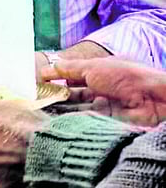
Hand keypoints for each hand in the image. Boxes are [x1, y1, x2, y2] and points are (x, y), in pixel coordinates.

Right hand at [43, 57, 165, 126]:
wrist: (152, 100)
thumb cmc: (124, 76)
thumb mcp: (92, 67)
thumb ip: (68, 69)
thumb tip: (47, 68)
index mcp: (101, 71)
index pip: (74, 74)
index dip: (57, 77)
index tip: (39, 81)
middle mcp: (102, 87)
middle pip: (74, 92)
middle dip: (57, 93)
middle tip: (36, 97)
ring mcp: (104, 105)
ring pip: (77, 106)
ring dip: (61, 106)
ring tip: (41, 107)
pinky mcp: (105, 121)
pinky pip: (84, 119)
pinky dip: (70, 117)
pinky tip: (54, 117)